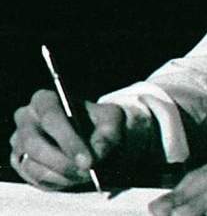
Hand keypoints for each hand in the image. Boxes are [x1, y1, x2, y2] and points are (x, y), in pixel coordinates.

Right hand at [10, 89, 124, 189]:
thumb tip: (97, 155)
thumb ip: (108, 134)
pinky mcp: (21, 164)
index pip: (51, 117)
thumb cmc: (100, 123)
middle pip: (36, 145)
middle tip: (88, 171)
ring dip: (64, 175)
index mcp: (44, 99)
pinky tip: (74, 176)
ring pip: (36, 167)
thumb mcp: (112, 120)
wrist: (93, 136)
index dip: (69, 140)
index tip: (88, 160)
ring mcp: (19, 143)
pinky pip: (36, 180)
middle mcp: (26, 119)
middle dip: (65, 162)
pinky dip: (58, 182)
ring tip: (86, 174)